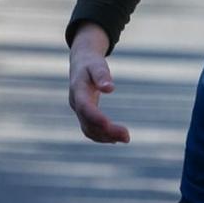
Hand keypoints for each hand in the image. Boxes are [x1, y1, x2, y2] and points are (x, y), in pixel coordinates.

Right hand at [67, 27, 129, 144]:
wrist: (80, 63)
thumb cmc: (91, 63)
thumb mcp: (96, 64)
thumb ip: (102, 75)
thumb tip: (109, 88)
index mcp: (77, 90)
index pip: (84, 107)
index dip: (95, 117)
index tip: (109, 125)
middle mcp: (76, 103)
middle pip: (87, 123)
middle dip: (106, 132)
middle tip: (127, 137)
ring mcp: (78, 110)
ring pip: (88, 129)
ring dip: (105, 137)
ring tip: (126, 139)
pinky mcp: (84, 113)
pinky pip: (90, 129)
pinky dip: (102, 135)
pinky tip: (115, 139)